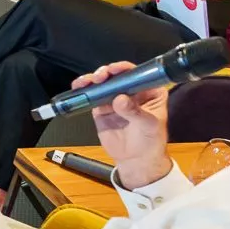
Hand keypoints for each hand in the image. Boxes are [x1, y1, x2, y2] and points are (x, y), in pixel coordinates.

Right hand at [78, 62, 171, 188]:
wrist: (136, 159)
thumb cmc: (150, 141)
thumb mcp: (148, 125)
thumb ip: (134, 111)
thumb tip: (119, 99)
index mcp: (149, 90)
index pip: (137, 74)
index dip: (125, 69)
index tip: (115, 70)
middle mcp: (131, 91)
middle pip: (117, 76)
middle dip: (106, 73)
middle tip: (99, 77)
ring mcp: (115, 98)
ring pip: (102, 83)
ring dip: (92, 79)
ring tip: (86, 82)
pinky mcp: (101, 108)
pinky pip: (92, 96)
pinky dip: (84, 91)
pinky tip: (78, 87)